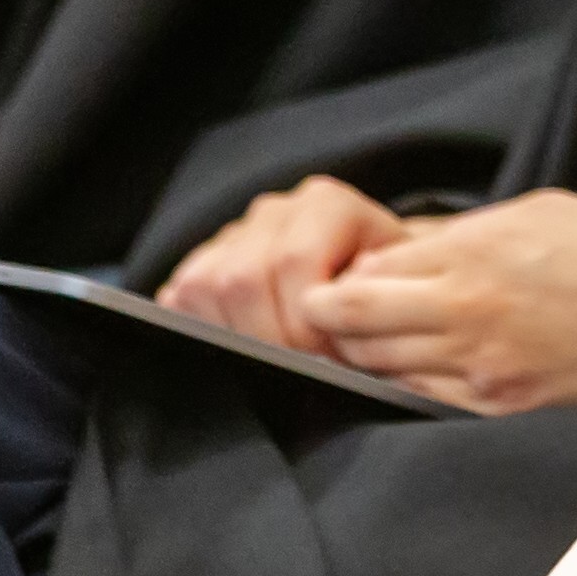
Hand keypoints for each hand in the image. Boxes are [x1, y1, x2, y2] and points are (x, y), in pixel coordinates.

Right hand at [156, 174, 411, 346]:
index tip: (326, 356)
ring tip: (274, 363)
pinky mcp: (203, 262)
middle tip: (298, 369)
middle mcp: (277, 212)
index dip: (304, 320)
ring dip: (235, 337)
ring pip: (203, 286)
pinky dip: (202, 330)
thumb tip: (335, 324)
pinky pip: (179, 295)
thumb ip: (372, 302)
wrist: (380, 283)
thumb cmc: (391, 293)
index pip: (293, 260)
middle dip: (269, 337)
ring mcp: (235, 235)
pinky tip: (239, 351)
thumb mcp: (398, 294)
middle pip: (242, 277)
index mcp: (329, 206)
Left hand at [289, 192, 576, 412]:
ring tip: (386, 337)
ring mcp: (478, 364)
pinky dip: (409, 381)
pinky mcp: (497, 404)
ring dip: (367, 352)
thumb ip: (461, 232)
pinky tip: (428, 364)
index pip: (361, 271)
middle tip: (335, 315)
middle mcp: (464, 309)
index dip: (346, 274)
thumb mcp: (536, 212)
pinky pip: (419, 397)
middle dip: (331, 317)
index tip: (353, 276)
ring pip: (375, 365)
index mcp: (472, 252)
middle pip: (348, 321)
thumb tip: (400, 248)